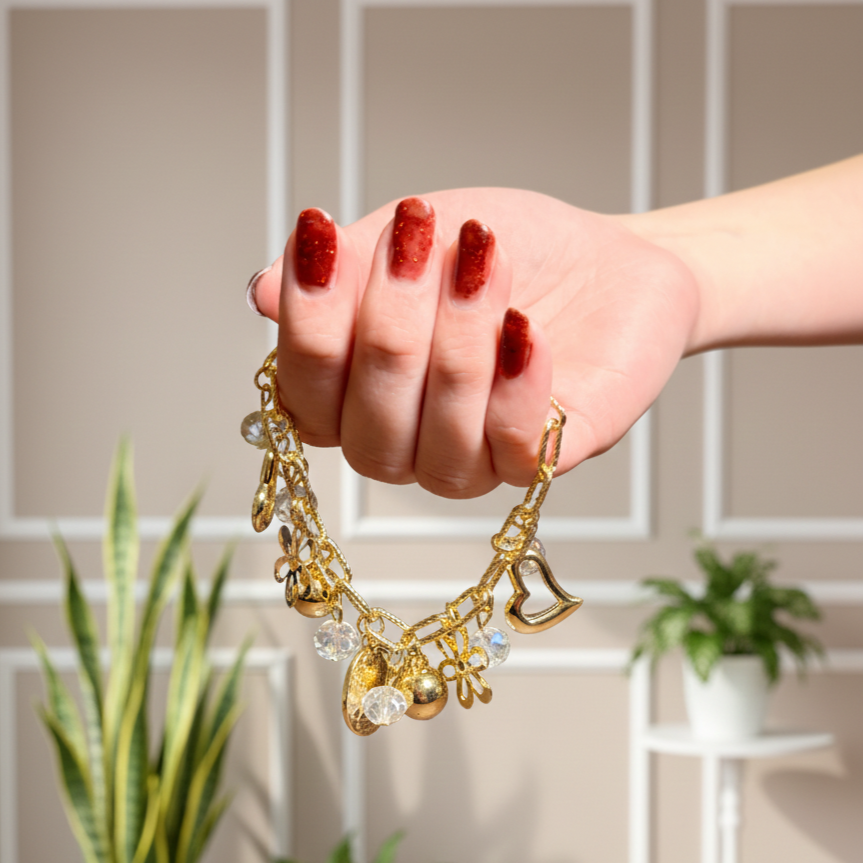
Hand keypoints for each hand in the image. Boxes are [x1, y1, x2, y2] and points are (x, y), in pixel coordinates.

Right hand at [250, 188, 698, 498]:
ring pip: (440, 444)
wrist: (605, 256)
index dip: (307, 327)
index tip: (322, 238)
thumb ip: (345, 269)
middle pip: (368, 432)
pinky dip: (515, 388)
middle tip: (414, 239)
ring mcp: (476, 459)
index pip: (305, 399)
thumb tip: (260, 292)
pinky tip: (524, 326)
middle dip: (388, 329)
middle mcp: (409, 443)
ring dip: (457, 346)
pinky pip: (516, 452)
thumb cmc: (502, 251)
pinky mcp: (547, 459)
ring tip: (482, 257)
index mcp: (361, 396)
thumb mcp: (416, 241)